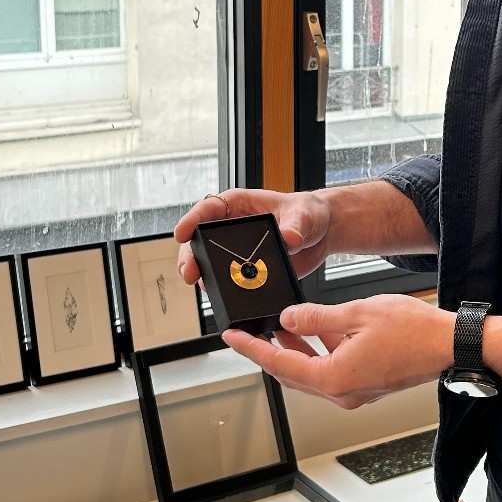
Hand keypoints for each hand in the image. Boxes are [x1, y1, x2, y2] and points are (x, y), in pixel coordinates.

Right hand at [172, 187, 333, 284]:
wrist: (320, 234)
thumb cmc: (309, 213)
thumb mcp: (304, 215)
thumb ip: (296, 225)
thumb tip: (289, 237)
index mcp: (239, 204)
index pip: (207, 208)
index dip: (190, 220)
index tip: (180, 234)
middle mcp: (231, 227)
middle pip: (199, 240)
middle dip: (190, 256)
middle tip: (189, 272)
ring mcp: (235, 250)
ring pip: (207, 262)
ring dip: (201, 274)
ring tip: (202, 286)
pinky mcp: (244, 269)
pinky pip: (226, 280)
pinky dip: (220, 288)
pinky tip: (220, 297)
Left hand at [225, 296, 454, 409]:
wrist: (451, 345)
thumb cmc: (414, 331)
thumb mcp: (356, 313)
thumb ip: (316, 318)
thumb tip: (288, 319)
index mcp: (334, 378)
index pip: (279, 364)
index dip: (252, 348)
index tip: (232, 337)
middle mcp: (341, 392)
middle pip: (291, 374)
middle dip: (269, 351)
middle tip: (249, 332)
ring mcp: (355, 392)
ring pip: (311, 373)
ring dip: (294, 351)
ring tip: (280, 326)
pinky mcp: (367, 386)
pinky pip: (331, 372)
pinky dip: (318, 353)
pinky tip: (318, 331)